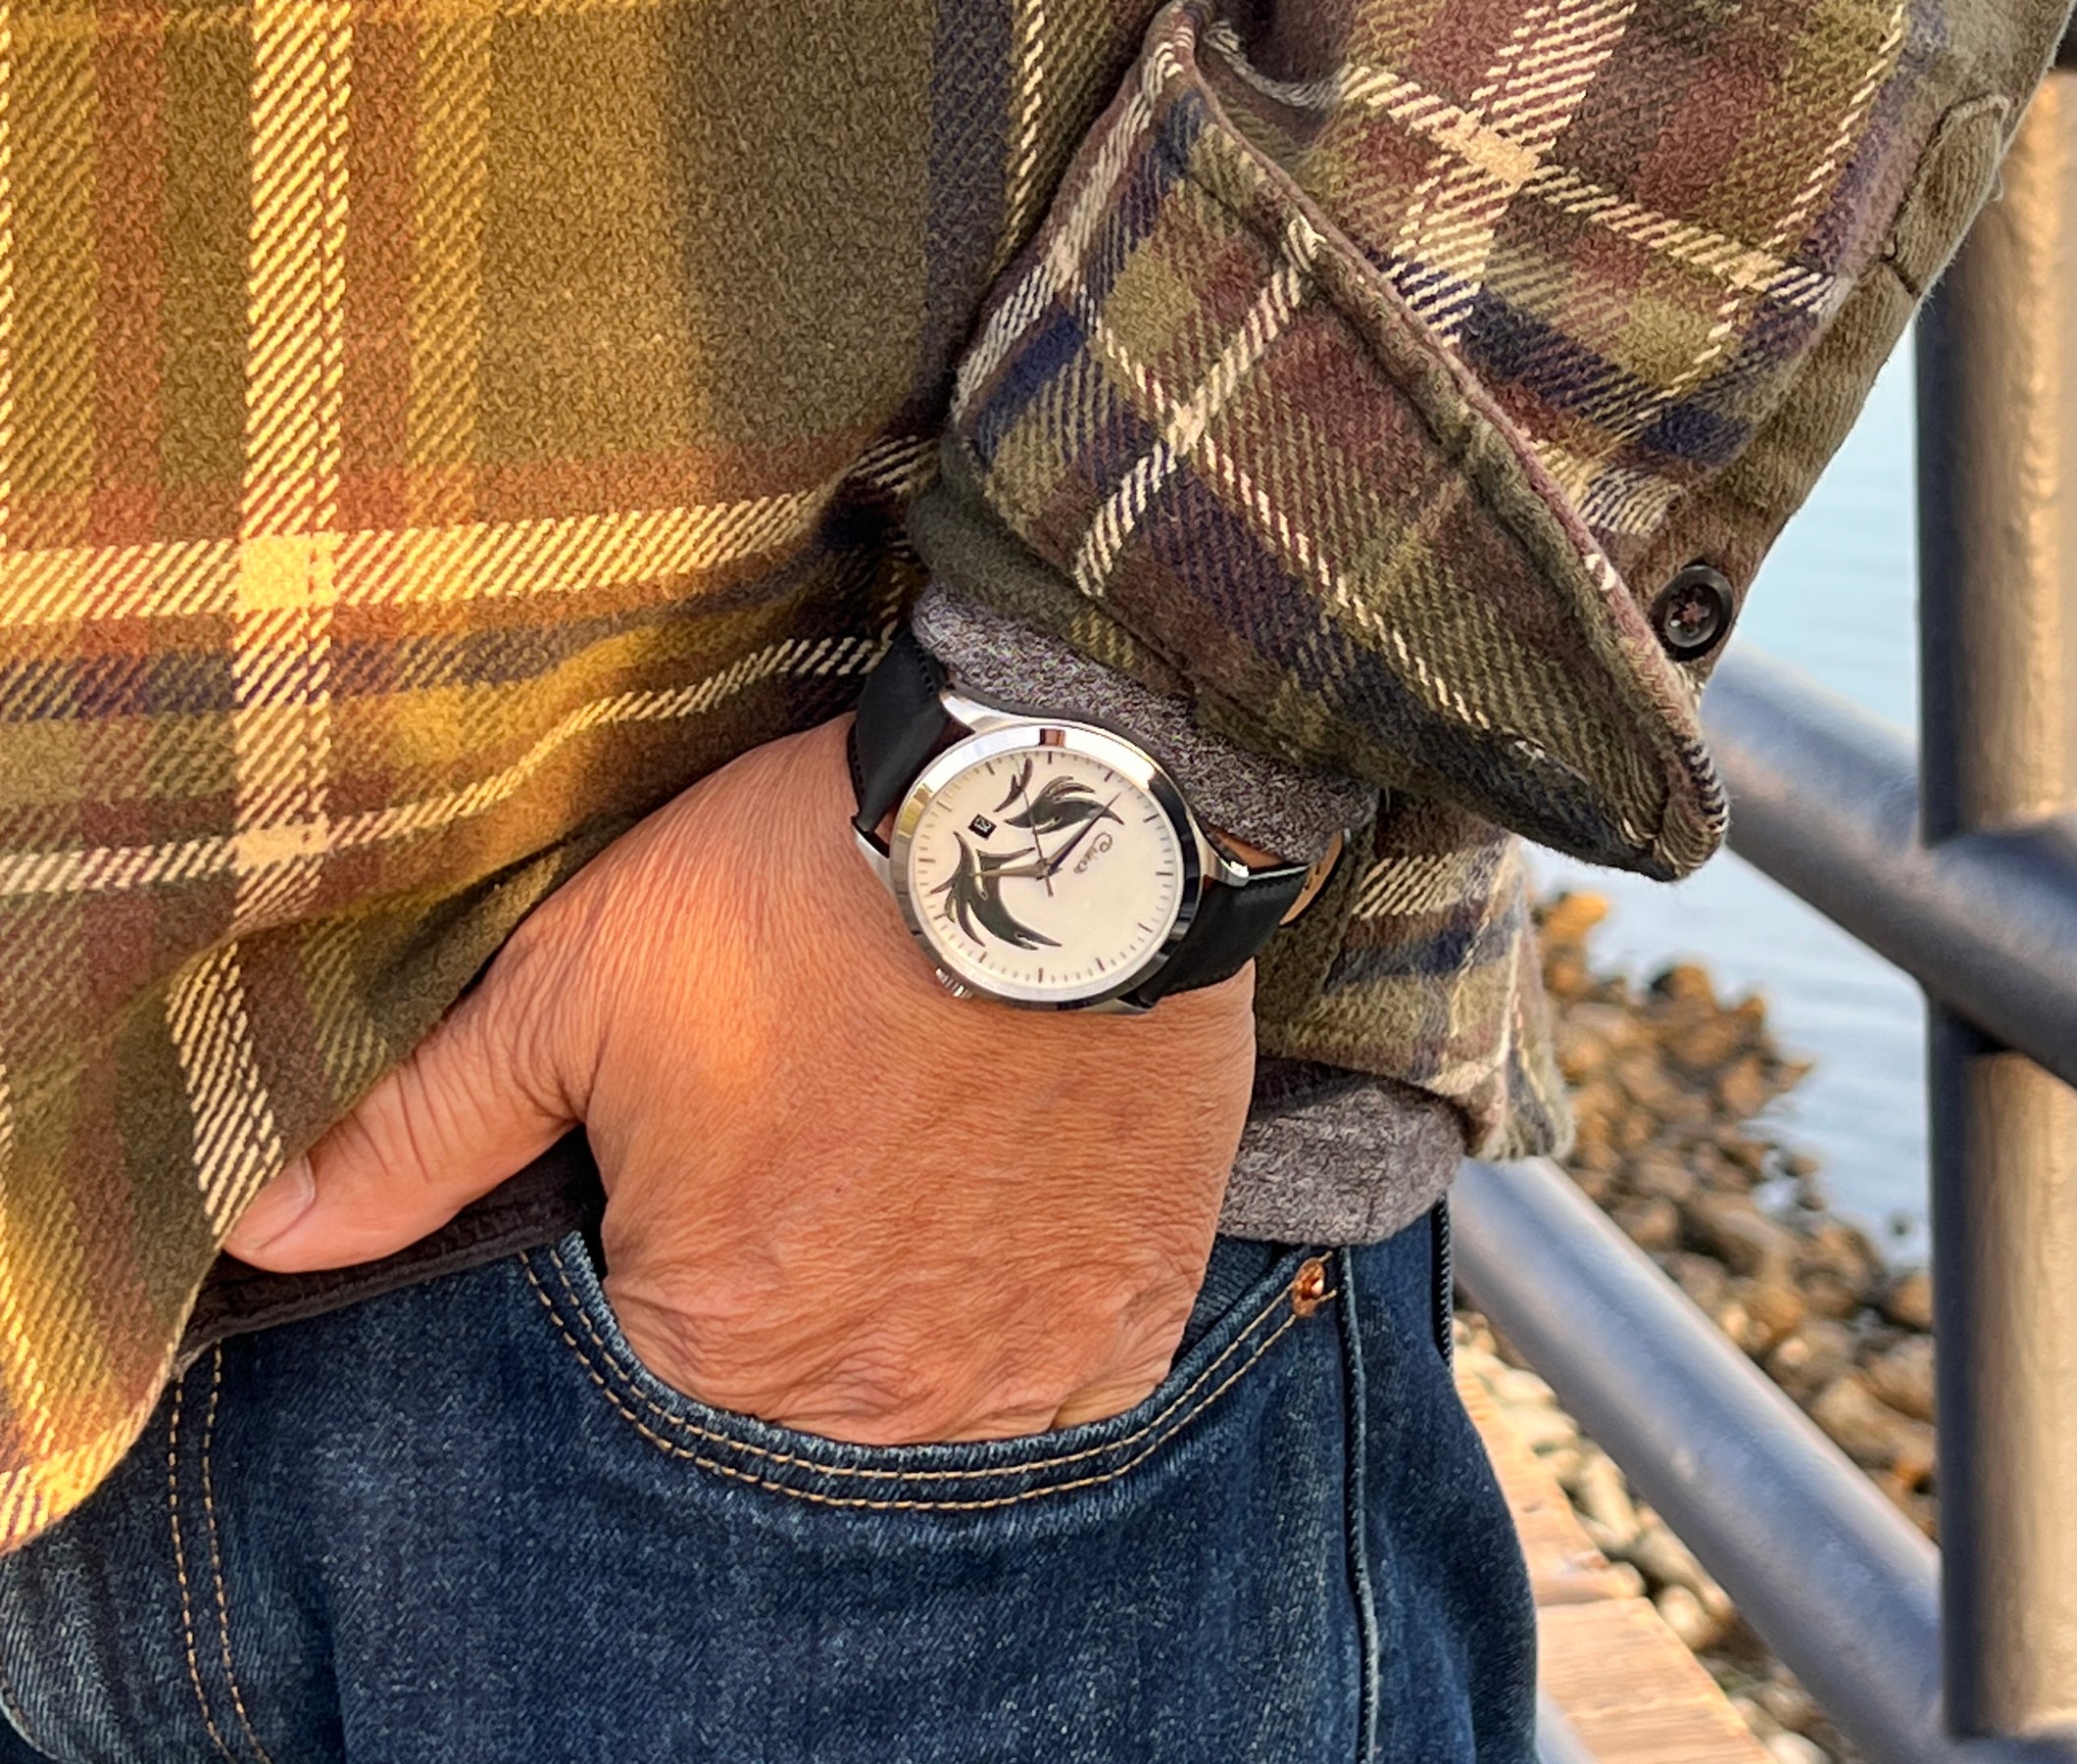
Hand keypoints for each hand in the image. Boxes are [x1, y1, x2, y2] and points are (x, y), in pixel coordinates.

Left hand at [224, 718, 1258, 1440]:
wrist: (1049, 820)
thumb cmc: (797, 895)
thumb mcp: (577, 985)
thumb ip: (423, 1134)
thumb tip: (262, 1238)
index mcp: (714, 1329)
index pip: (664, 1343)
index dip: (693, 1227)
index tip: (741, 1126)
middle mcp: (868, 1394)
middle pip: (802, 1379)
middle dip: (801, 1270)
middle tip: (839, 1123)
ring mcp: (1015, 1367)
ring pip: (931, 1383)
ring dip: (918, 1293)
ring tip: (927, 1138)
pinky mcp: (1127, 1314)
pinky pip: (1058, 1371)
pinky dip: (1027, 1303)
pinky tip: (1010, 1188)